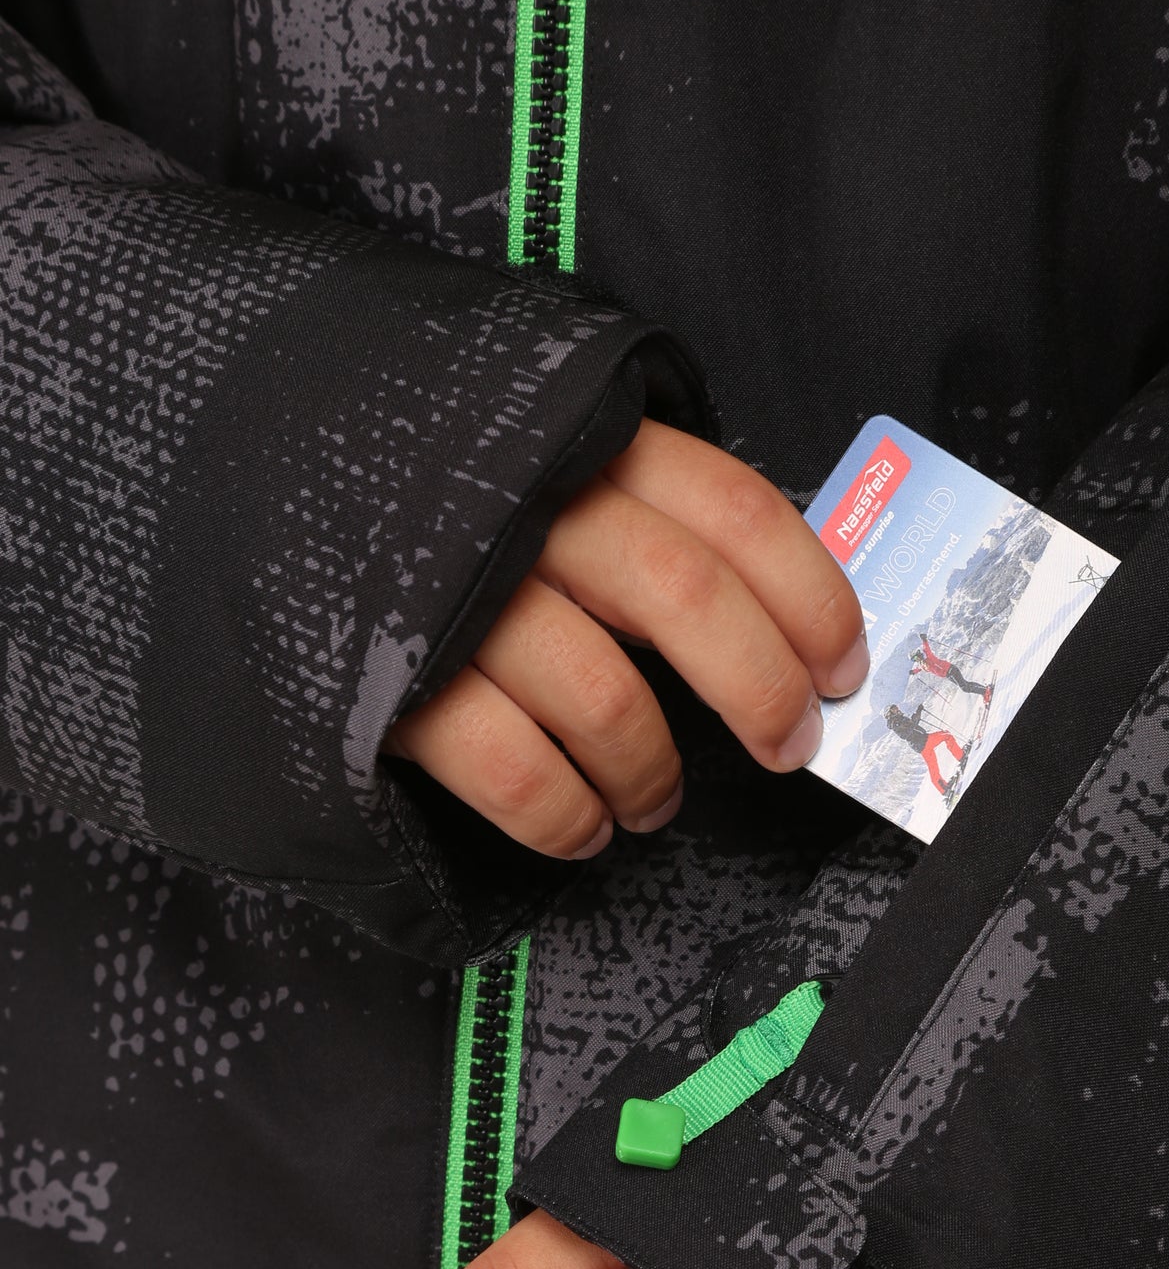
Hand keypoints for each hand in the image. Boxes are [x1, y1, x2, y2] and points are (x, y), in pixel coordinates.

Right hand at [383, 420, 868, 859]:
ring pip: (603, 697)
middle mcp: (529, 504)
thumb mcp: (533, 449)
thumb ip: (634, 500)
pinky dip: (565, 815)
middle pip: (685, 597)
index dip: (810, 598)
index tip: (841, 667)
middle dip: (757, 690)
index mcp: (583, 442)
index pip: (734, 511)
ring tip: (651, 804)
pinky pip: (512, 768)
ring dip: (650, 771)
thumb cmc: (416, 480)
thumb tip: (763, 601)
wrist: (227, 467)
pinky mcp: (390, 674)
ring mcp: (456, 588)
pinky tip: (581, 827)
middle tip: (785, 745)